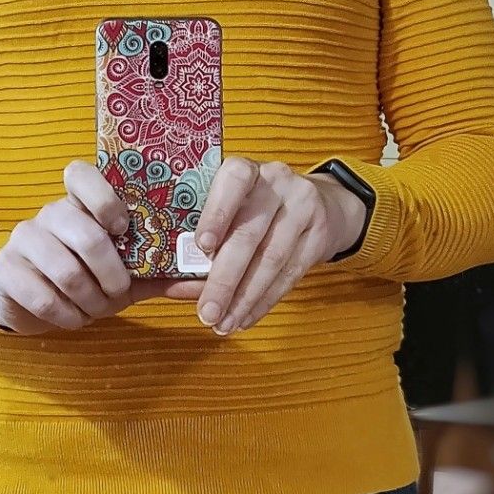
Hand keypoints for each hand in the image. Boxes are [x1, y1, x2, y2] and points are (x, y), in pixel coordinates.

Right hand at [0, 159, 199, 333]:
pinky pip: (42, 296)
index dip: (103, 197)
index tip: (121, 227)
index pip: (80, 174)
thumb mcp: (126, 275)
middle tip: (117, 291)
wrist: (28, 300)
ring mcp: (23, 239)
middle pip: (84, 232)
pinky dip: (66, 315)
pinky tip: (72, 317)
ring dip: (90, 300)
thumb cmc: (86, 279)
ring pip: (65, 270)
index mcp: (79, 204)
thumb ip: (162, 274)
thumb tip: (207, 280)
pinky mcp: (5, 270)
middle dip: (111, 273)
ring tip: (95, 309)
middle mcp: (49, 214)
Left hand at [185, 157, 367, 335]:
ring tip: (224, 324)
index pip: (234, 180)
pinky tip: (246, 317)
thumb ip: (204, 240)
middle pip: (249, 234)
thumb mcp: (233, 208)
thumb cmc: (257, 208)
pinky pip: (290, 274)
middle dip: (225, 280)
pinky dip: (265, 301)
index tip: (202, 247)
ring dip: (244, 299)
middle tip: (207, 313)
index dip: (217, 213)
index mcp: (247, 169)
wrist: (322, 203)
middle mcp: (277, 182)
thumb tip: (172, 284)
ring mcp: (304, 207)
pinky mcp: (320, 234)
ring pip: (272, 260)